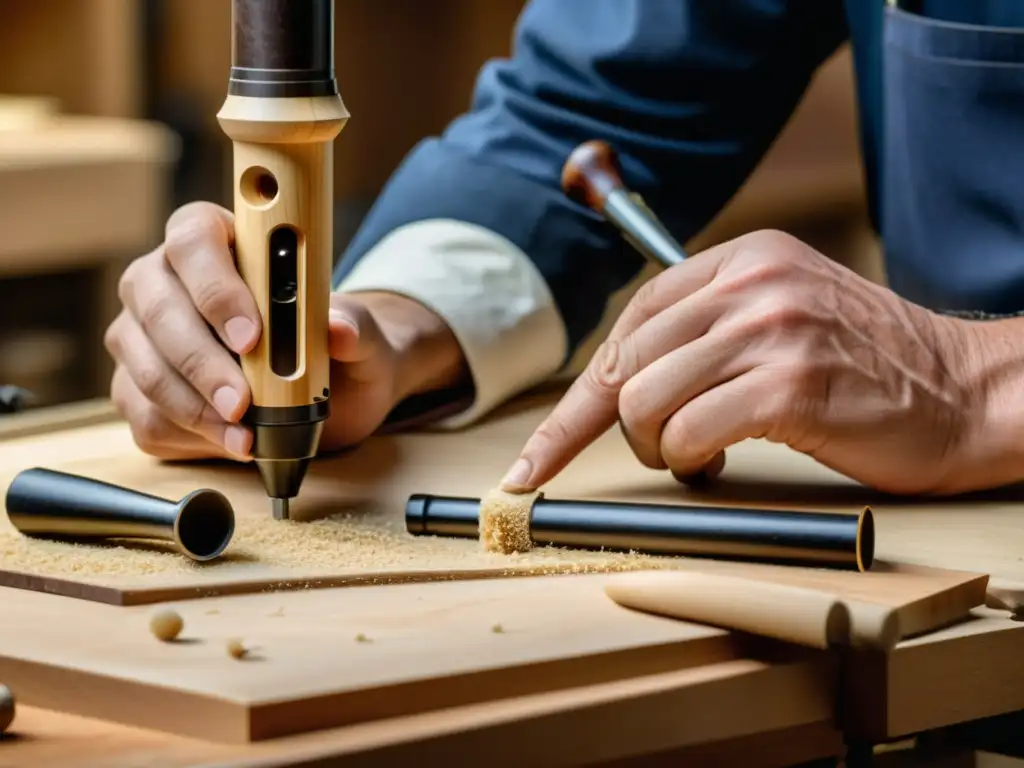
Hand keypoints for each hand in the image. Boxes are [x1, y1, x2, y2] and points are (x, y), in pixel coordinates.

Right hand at [106, 202, 466, 459]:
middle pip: (158, 309)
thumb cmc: (336, 348)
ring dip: (196, 410)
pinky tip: (231, 442)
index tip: (251, 337)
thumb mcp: (362, 337)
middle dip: (202, 363)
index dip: (216, 288)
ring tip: (245, 435)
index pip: (194, 239)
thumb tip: (339, 328)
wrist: (329, 392)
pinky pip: (147, 417)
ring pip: (147, 371)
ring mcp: (144, 336)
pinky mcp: (139, 390)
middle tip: (243, 403)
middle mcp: (165, 280)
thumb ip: (355, 327)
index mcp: (218, 241)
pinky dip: (190, 437)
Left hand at [501, 229, 986, 495]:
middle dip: (623, 428)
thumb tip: (618, 381)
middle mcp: (751, 282)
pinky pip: (688, 432)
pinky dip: (689, 460)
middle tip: (666, 450)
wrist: (966, 391)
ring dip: (658, 448)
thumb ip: (705, 330)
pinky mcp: (791, 382)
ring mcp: (771, 328)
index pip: (629, 323)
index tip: (533, 458)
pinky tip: (722, 460)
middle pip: (624, 364)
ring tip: (700, 454)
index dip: (576, 400)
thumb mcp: (780, 316)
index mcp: (741, 258)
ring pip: (643, 401)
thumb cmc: (866, 367)